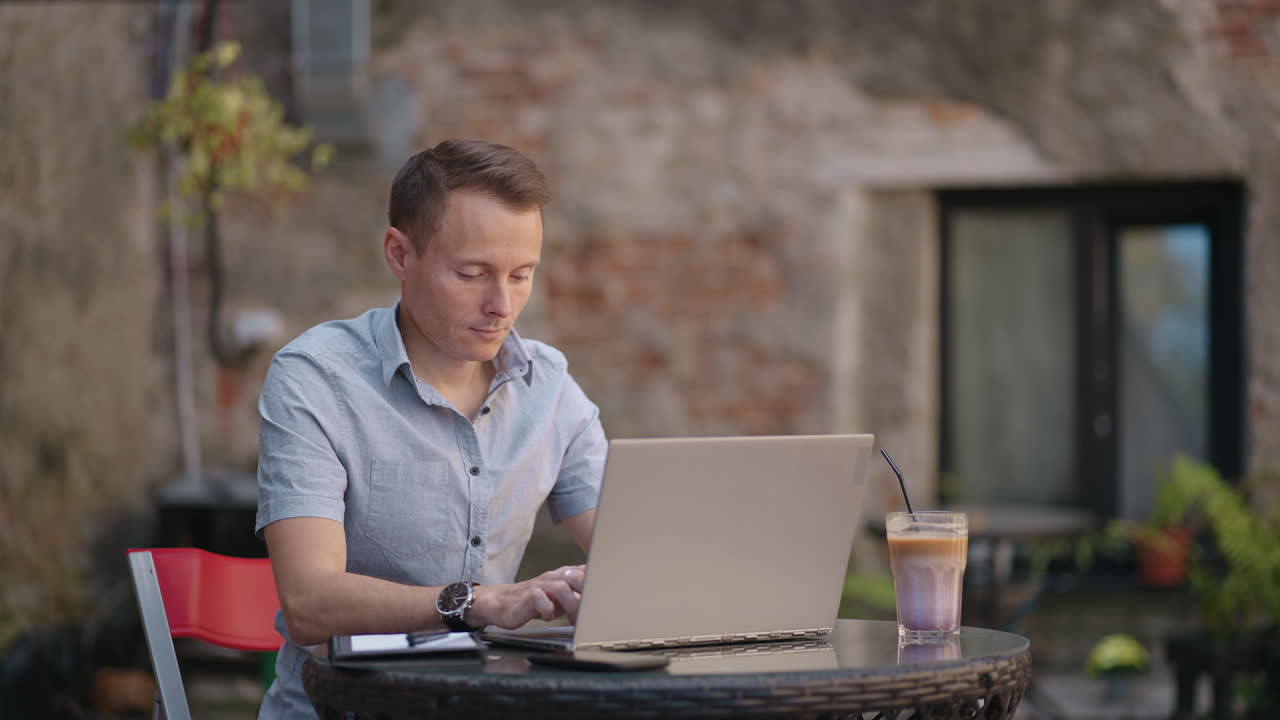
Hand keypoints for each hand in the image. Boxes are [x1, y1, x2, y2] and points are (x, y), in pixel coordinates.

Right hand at [467, 565, 585, 629]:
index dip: (596, 585)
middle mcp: (552, 578)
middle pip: (577, 577)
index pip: (584, 573)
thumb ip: (575, 595)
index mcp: (562, 576)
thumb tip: (596, 601)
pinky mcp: (527, 596)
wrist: (502, 603)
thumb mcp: (558, 598)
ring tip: (572, 620)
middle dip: (587, 594)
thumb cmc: (532, 601)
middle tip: (591, 612)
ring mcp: (540, 585)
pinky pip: (541, 600)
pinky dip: (548, 611)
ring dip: (570, 606)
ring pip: (562, 588)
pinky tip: (548, 617)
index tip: (604, 600)